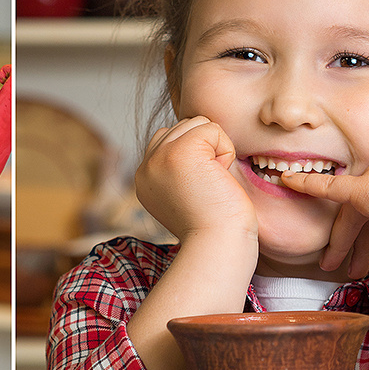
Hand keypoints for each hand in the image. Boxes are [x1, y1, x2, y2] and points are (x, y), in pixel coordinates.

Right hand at [135, 116, 256, 242]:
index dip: (196, 156)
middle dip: (205, 150)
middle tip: (208, 187)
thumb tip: (199, 136)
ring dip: (215, 149)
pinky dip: (225, 151)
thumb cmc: (215, 227)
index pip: (169, 139)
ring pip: (197, 123)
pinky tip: (219, 178)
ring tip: (212, 182)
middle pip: (183, 127)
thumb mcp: (185, 194)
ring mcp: (159, 157)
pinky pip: (212, 129)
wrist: (217, 246)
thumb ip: (180, 168)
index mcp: (144, 179)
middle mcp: (145, 166)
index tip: (200, 190)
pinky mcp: (180, 151)